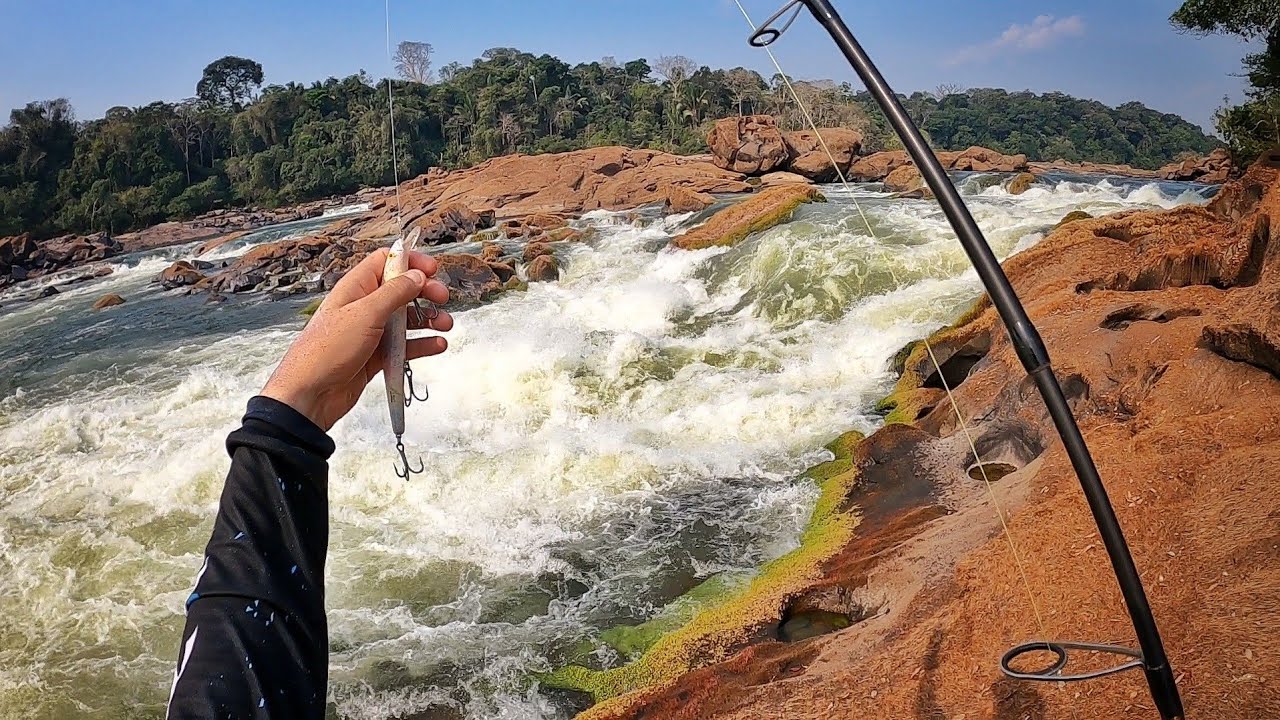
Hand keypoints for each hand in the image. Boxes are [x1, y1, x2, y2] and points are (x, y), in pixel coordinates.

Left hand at [261, 248, 452, 430]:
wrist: (310, 394)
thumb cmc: (327, 351)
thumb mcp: (365, 314)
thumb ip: (394, 293)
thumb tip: (416, 275)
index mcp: (356, 288)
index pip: (385, 262)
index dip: (410, 262)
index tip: (432, 270)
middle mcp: (363, 307)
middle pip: (401, 290)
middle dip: (425, 292)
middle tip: (442, 298)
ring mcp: (370, 332)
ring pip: (406, 320)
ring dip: (428, 320)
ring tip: (445, 325)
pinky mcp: (376, 356)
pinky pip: (404, 346)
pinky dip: (422, 345)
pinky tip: (436, 346)